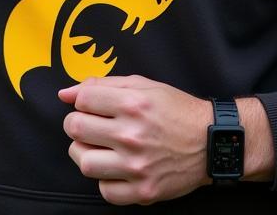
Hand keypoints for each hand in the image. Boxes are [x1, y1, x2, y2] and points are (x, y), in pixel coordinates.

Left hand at [58, 75, 212, 204]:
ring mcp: (137, 166)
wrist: (210, 142)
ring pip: (85, 162)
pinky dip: (105, 180)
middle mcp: (132, 135)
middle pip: (76, 129)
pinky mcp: (143, 192)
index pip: (82, 101)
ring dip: (85, 152)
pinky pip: (105, 191)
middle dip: (77, 124)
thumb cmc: (175, 110)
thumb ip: (103, 85)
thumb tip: (66, 92)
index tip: (91, 106)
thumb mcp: (144, 86)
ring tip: (98, 147)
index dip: (81, 101)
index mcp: (133, 104)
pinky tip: (115, 168)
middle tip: (91, 125)